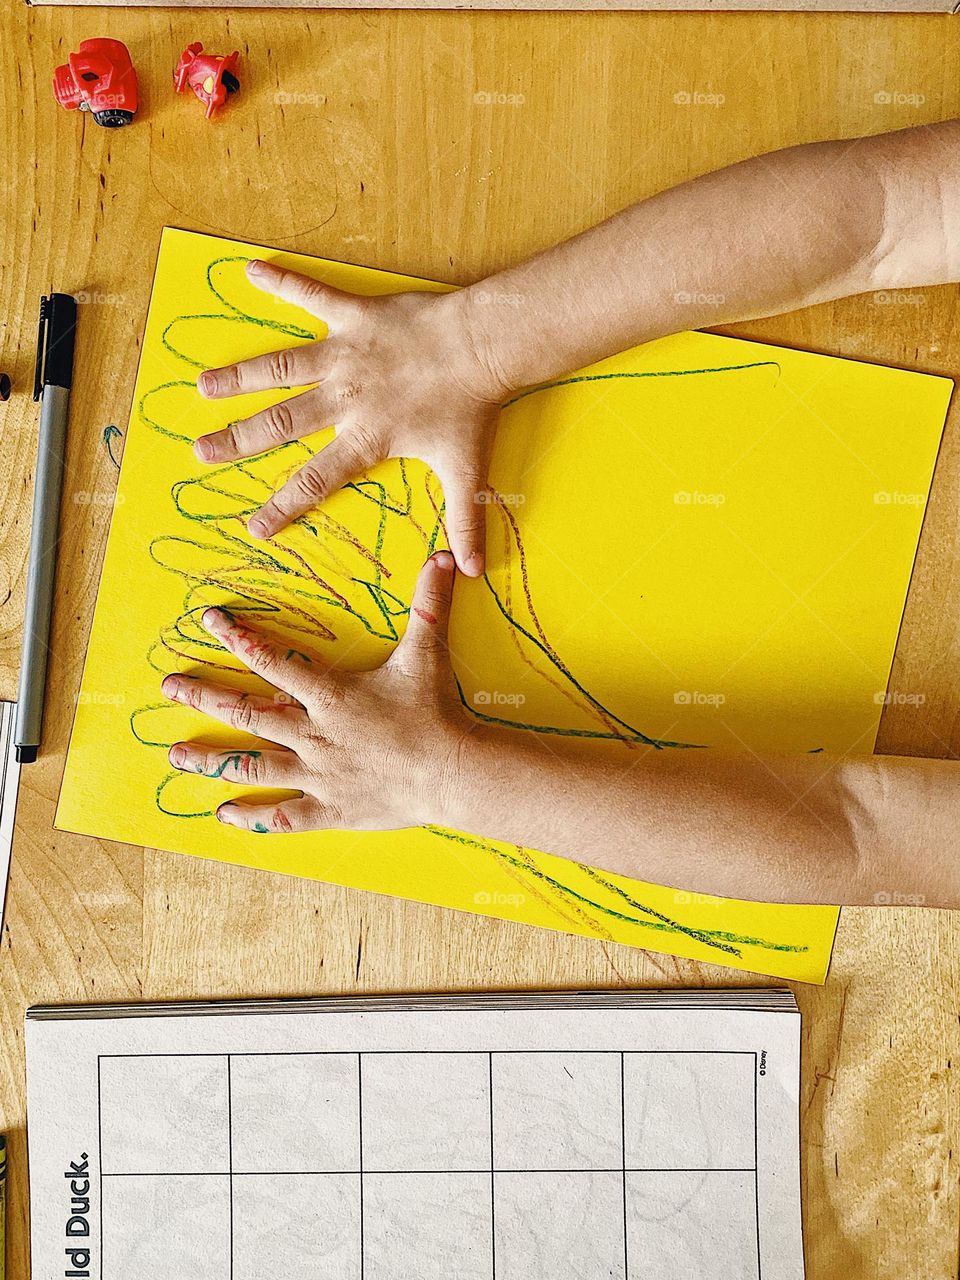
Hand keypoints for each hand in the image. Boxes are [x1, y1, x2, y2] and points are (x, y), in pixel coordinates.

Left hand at [161, 552, 466, 832]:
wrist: (452, 772)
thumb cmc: (436, 712)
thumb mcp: (428, 653)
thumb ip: (429, 604)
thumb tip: (444, 556)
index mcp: (330, 696)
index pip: (273, 661)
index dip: (238, 638)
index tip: (209, 620)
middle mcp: (314, 734)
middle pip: (248, 713)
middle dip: (205, 697)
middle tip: (169, 687)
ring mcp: (319, 775)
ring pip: (254, 765)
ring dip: (212, 759)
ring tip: (176, 754)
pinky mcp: (332, 809)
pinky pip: (284, 816)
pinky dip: (253, 817)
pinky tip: (223, 814)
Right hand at [194, 260, 505, 576]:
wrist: (482, 347)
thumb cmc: (472, 409)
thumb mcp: (468, 471)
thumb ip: (465, 520)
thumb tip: (471, 572)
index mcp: (366, 439)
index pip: (315, 482)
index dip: (282, 508)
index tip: (253, 528)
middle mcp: (345, 400)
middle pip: (281, 424)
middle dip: (238, 441)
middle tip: (201, 451)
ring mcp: (345, 356)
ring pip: (281, 367)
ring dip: (240, 377)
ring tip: (203, 385)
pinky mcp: (355, 316)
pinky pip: (311, 296)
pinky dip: (281, 282)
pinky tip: (251, 270)